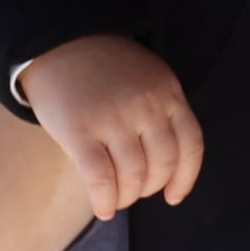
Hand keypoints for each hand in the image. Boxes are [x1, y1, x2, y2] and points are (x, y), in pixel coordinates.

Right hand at [18, 33, 203, 215]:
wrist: (59, 42)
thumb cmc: (105, 69)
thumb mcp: (148, 79)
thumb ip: (161, 112)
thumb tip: (165, 168)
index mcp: (168, 94)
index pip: (190, 146)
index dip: (185, 178)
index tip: (174, 196)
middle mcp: (146, 108)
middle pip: (161, 166)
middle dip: (150, 188)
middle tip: (136, 192)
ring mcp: (113, 119)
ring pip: (132, 177)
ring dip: (127, 197)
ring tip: (118, 199)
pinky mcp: (80, 131)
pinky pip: (100, 179)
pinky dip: (104, 200)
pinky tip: (103, 208)